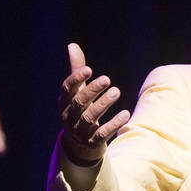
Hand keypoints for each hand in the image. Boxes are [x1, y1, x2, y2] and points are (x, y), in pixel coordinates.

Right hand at [57, 43, 130, 163]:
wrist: (79, 146)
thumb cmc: (79, 111)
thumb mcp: (77, 92)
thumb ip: (76, 70)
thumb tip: (72, 45)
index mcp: (64, 102)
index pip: (67, 89)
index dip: (76, 79)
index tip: (89, 69)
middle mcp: (69, 116)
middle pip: (79, 102)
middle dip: (92, 90)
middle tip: (107, 79)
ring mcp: (79, 131)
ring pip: (90, 117)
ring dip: (104, 104)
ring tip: (116, 91)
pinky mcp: (92, 142)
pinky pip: (102, 134)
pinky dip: (114, 124)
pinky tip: (126, 114)